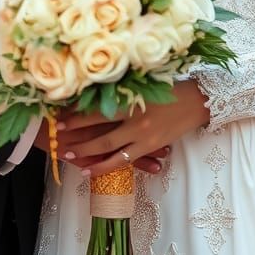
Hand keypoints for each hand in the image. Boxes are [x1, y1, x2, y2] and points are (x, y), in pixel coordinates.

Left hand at [55, 80, 209, 178]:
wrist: (196, 101)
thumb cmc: (170, 87)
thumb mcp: (144, 84)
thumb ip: (123, 89)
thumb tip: (98, 90)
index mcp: (131, 98)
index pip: (98, 106)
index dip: (78, 111)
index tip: (61, 113)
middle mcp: (133, 118)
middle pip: (98, 127)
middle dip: (76, 131)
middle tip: (57, 135)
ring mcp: (141, 135)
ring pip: (107, 148)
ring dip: (86, 152)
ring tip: (69, 155)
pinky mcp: (149, 147)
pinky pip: (122, 161)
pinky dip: (105, 167)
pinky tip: (90, 171)